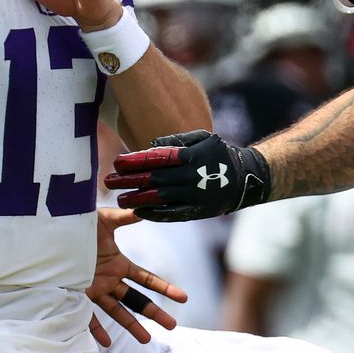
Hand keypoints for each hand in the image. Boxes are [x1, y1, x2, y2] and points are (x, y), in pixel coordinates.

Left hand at [87, 207, 187, 345]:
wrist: (49, 232)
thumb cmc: (77, 224)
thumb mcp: (105, 220)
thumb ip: (126, 217)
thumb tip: (147, 209)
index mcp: (118, 264)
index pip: (146, 279)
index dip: (164, 288)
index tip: (183, 297)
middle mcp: (109, 280)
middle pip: (136, 300)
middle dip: (154, 312)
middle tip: (172, 326)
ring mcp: (94, 290)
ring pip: (117, 311)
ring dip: (131, 325)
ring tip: (147, 340)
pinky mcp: (76, 294)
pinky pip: (87, 316)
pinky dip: (96, 330)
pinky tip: (107, 342)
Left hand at [104, 130, 270, 220]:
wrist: (244, 179)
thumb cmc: (219, 153)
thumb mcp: (203, 137)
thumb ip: (177, 139)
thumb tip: (152, 145)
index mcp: (190, 156)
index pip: (157, 159)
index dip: (135, 161)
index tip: (117, 162)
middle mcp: (191, 177)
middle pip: (153, 179)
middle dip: (129, 180)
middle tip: (109, 181)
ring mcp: (194, 196)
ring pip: (159, 198)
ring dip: (137, 198)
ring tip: (119, 198)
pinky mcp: (197, 211)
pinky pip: (172, 214)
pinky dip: (154, 213)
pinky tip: (138, 211)